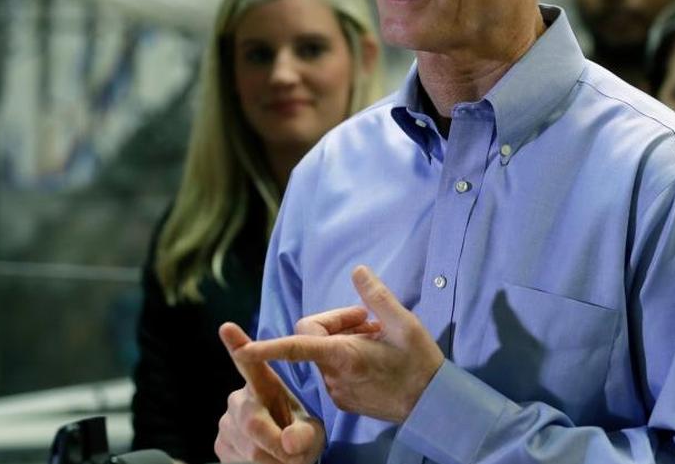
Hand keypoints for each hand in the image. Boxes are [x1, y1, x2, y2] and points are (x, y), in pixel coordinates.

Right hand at [214, 323, 324, 463]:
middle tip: (295, 454)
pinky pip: (240, 460)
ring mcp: (226, 420)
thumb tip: (288, 443)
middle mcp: (239, 398)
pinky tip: (269, 461)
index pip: (250, 363)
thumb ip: (304, 435)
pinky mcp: (219, 443)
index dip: (238, 345)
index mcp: (265, 384)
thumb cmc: (300, 436)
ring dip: (274, 459)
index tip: (227, 327)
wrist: (286, 458)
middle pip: (252, 421)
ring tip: (286, 457)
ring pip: (250, 447)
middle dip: (276, 443)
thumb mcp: (312, 432)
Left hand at [236, 265, 444, 423]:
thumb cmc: (420, 363)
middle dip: (334, 322)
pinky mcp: (343, 400)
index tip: (242, 348)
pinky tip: (373, 356)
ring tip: (376, 338)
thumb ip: (377, 296)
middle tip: (368, 319)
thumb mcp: (405, 324)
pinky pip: (332, 369)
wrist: (432, 405)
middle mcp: (334, 376)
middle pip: (312, 337)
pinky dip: (346, 357)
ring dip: (343, 339)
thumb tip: (357, 270)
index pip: (296, 347)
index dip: (267, 347)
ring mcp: (337, 391)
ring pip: (323, 353)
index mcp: (345, 355)